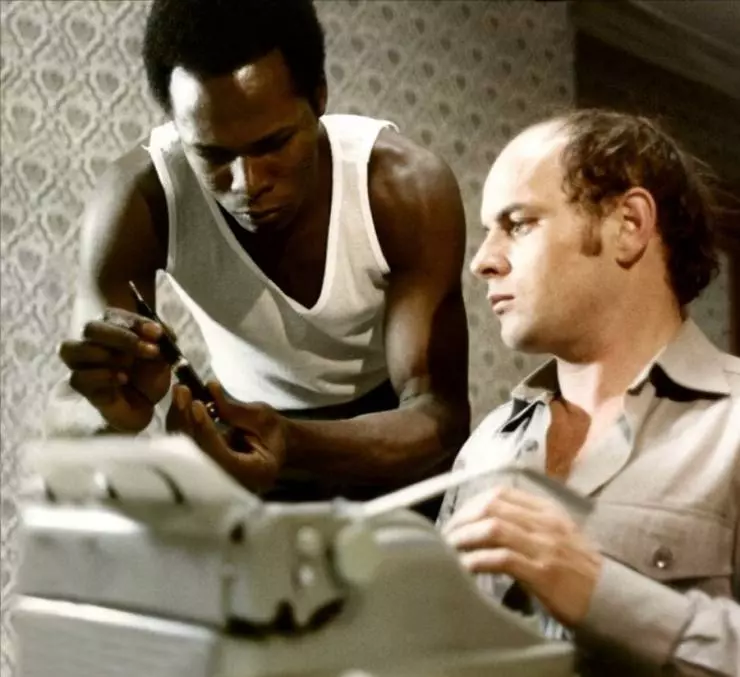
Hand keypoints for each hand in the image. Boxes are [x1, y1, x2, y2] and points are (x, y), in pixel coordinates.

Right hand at [59, 308, 171, 432]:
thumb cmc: (150, 374)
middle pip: (90, 328)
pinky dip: (102, 377)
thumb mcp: (163, 355)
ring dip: (104, 355)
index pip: (114, 315)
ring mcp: (82, 364)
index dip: (136, 322)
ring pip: (70, 349)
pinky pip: (77, 378)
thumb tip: (158, 331)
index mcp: (111, 327)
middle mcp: (91, 342)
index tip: (158, 333)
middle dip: (122, 338)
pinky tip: (122, 379)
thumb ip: (163, 340)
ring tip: (129, 366)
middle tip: (151, 351)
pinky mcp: (82, 386)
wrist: (145, 405)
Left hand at [166, 382, 287, 493]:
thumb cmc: (272, 434)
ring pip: (186, 450)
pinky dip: (180, 422)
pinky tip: (179, 402)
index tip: (197, 405)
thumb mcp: (262, 419)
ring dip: (179, 419)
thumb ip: (236, 409)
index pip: (221, 455)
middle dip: (187, 421)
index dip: (207, 431)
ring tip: (179, 392)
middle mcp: (228, 482)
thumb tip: (210, 388)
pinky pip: (184, 445)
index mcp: (251, 474)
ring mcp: (211, 477)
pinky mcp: (198, 466)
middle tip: (182, 391)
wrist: (273, 448)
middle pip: (198, 454)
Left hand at [442, 487, 602, 626]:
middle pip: (491, 506)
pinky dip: (476, 560)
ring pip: (492, 528)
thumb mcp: (559, 536)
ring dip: (464, 538)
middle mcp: (545, 523)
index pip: (501, 493)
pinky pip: (501, 558)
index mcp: (548, 511)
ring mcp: (544, 546)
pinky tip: (463, 568)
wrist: (613, 599)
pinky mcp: (542, 572)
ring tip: (448, 550)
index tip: (457, 519)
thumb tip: (490, 522)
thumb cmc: (580, 571)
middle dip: (462, 519)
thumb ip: (530, 524)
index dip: (472, 503)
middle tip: (445, 536)